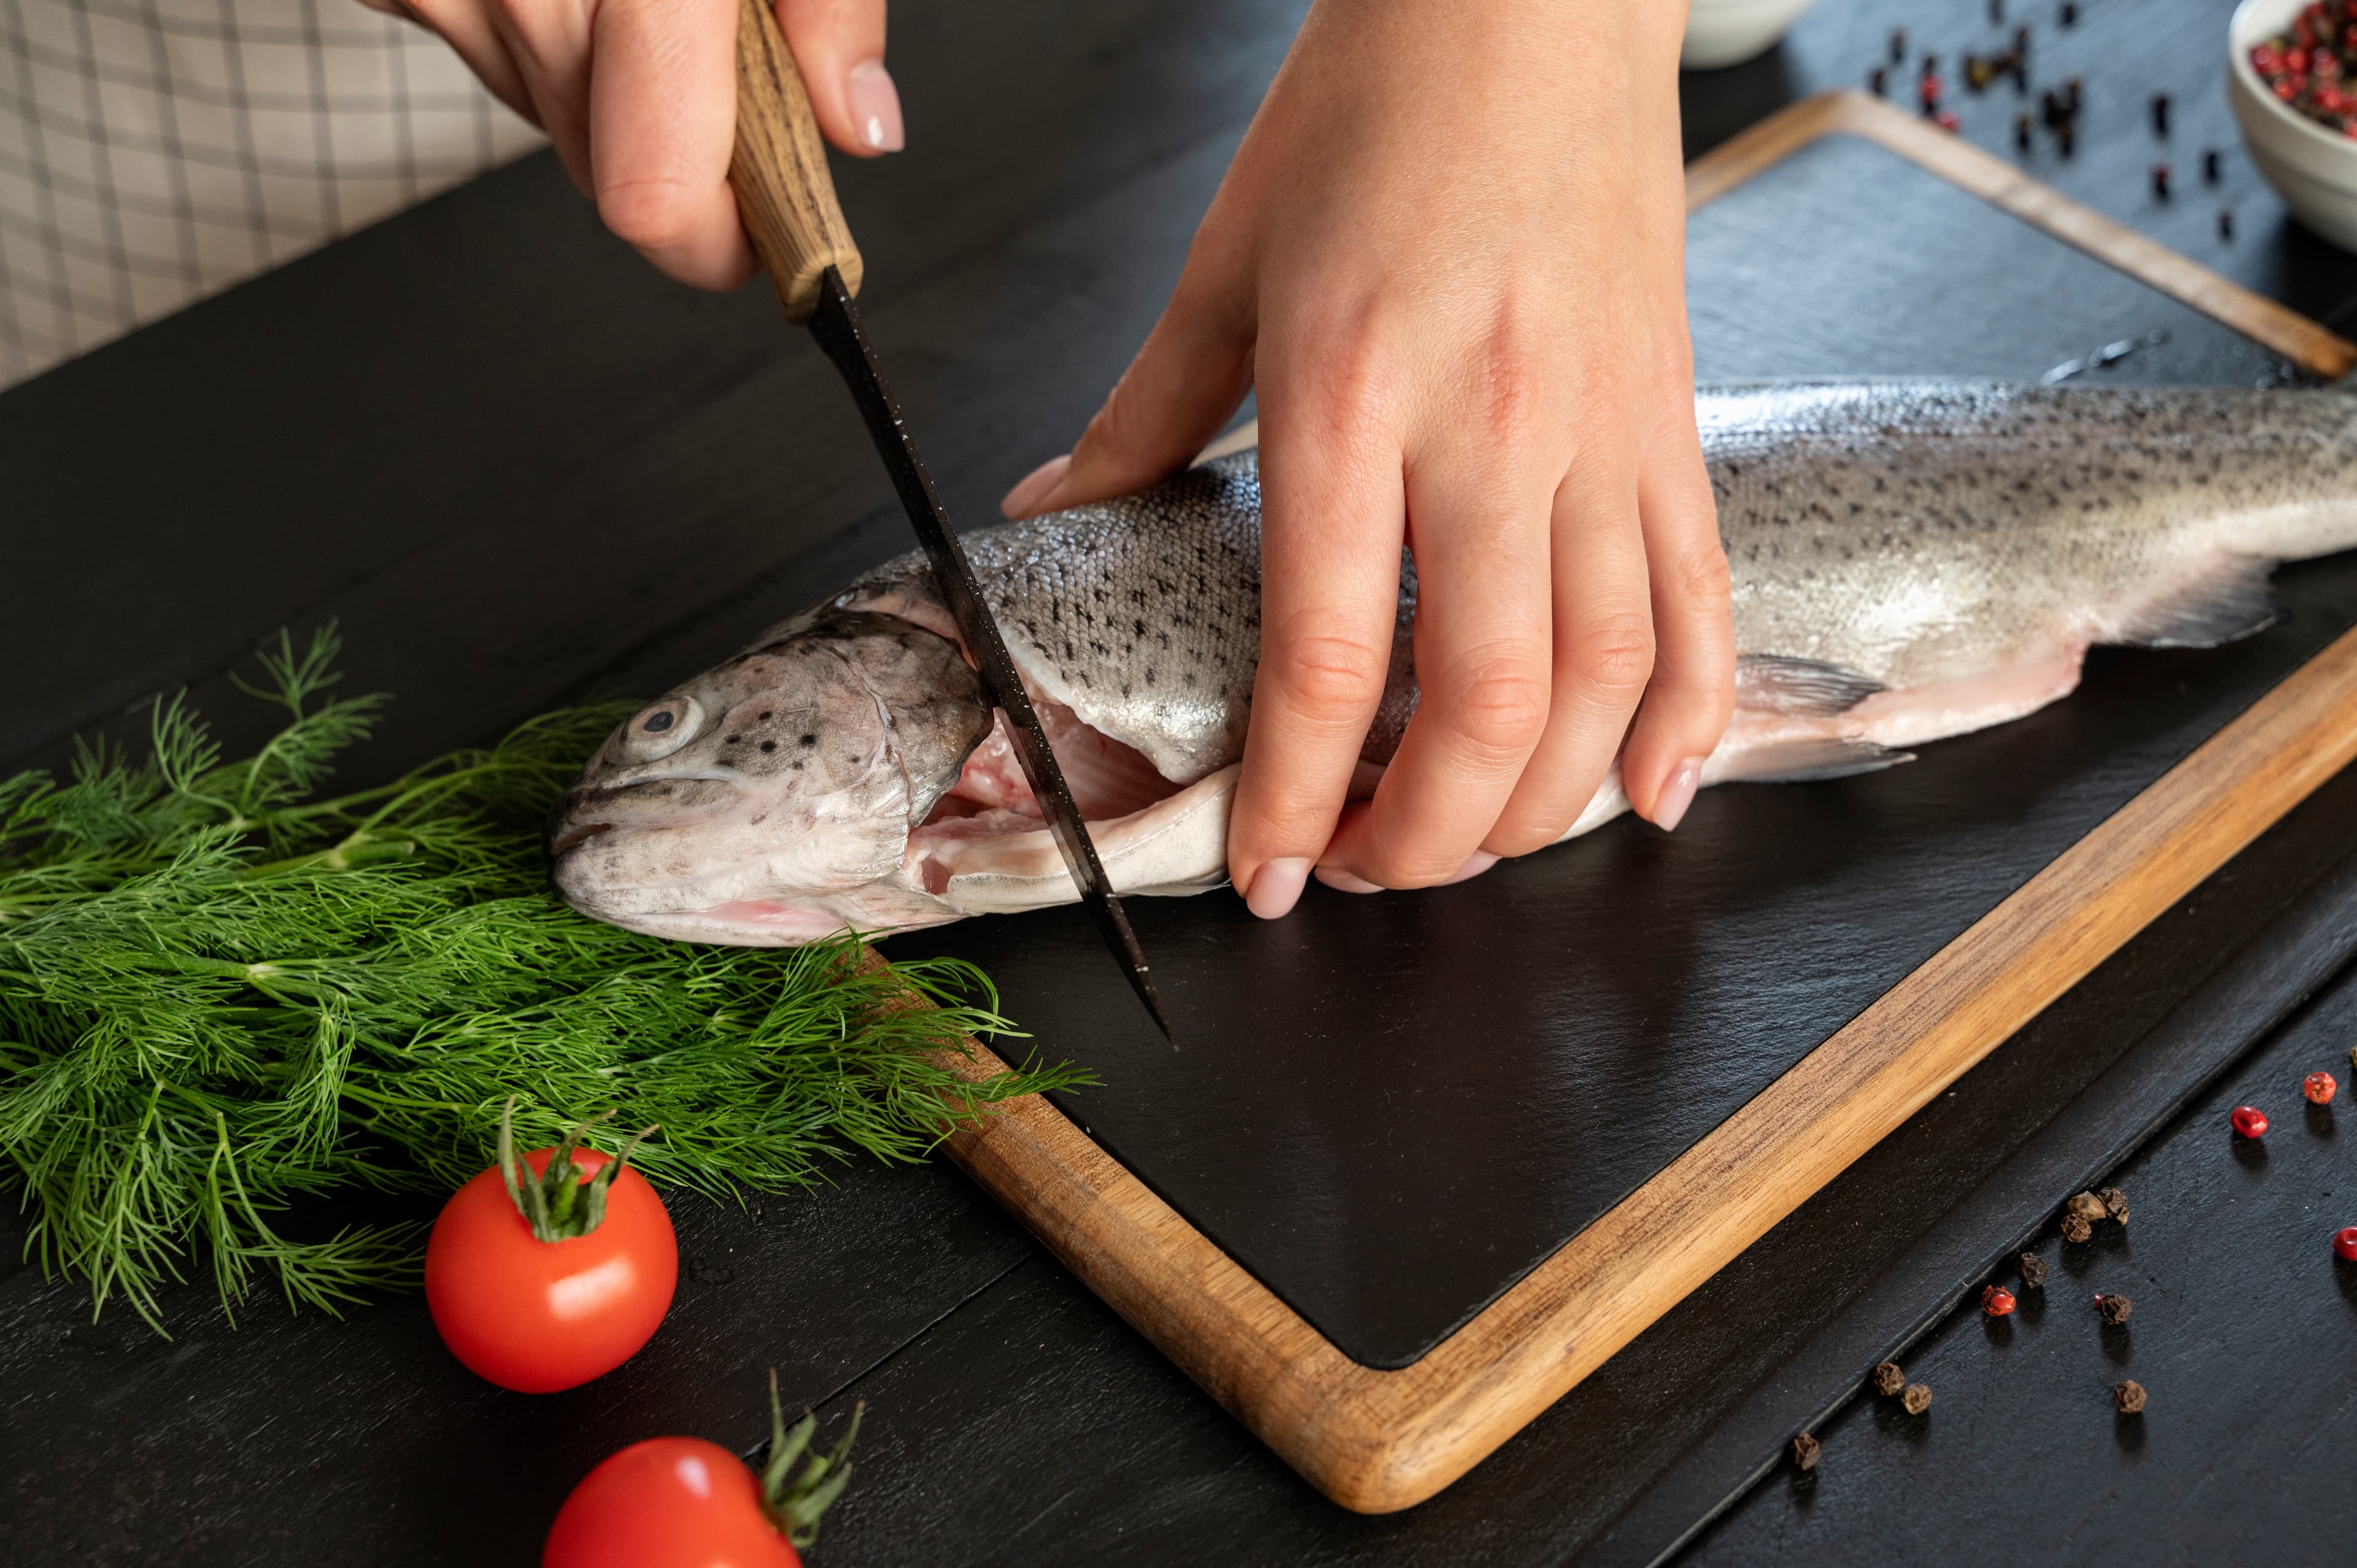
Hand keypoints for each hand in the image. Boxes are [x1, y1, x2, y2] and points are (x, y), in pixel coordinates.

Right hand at [361, 0, 901, 286]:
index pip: (654, 200)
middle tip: (723, 46)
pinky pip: (487, 44)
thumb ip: (827, 3)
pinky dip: (542, 20)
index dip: (725, 240)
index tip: (777, 234)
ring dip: (613, 74)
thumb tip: (856, 127)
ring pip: (550, 111)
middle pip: (612, 169)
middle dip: (685, 135)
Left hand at [1000, 0, 1734, 916]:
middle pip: (1489, 703)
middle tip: (1368, 872)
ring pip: (1609, 680)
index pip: (1331, 655)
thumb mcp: (1225, 259)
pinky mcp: (1674, 423)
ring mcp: (1603, 433)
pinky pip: (1704, 600)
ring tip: (1473, 845)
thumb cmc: (1372, 105)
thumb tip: (1056, 514)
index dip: (1299, 796)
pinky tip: (1653, 795)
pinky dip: (1692, 717)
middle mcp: (1492, 430)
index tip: (1270, 873)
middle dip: (1424, 834)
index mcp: (1349, 393)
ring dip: (1541, 803)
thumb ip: (1143, 415)